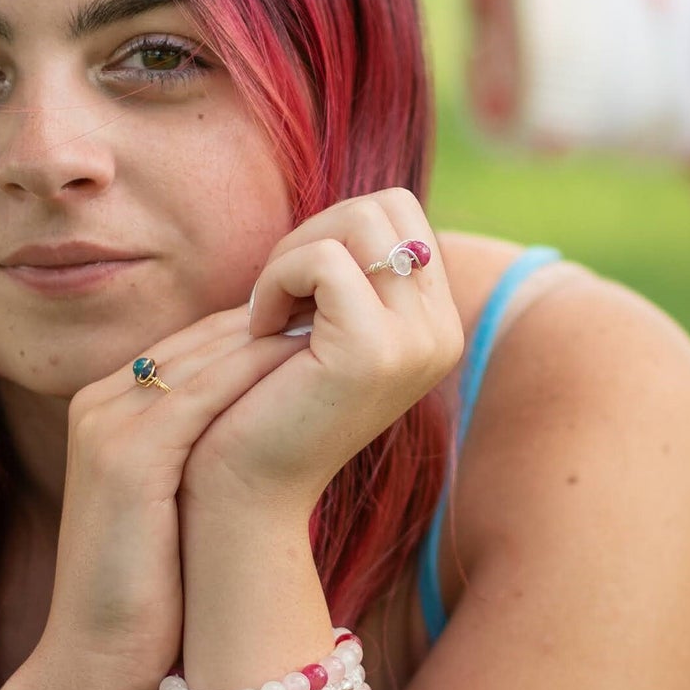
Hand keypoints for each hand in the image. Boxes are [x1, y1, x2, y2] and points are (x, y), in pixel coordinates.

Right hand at [32, 303, 310, 689]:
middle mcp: (102, 402)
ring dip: (276, 335)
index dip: (268, 327)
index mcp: (110, 405)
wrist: (94, 661)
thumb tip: (283, 415)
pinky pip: (202, 396)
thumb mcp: (176, 499)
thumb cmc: (153, 589)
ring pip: (207, 354)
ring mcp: (108, 426)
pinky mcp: (125, 458)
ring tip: (343, 322)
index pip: (200, 341)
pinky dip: (257, 375)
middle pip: (205, 336)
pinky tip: (312, 365)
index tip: (335, 322)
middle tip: (350, 306)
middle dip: (278, 318)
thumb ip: (209, 447)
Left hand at [182, 191, 464, 514]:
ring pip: (359, 221)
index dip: (334, 229)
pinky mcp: (373, 349)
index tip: (296, 288)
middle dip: (316, 233)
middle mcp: (442, 333)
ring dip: (293, 255)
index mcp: (437, 325)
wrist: (248, 484)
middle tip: (276, 295)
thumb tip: (355, 208)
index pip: (399, 212)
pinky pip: (324, 260)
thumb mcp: (324, 326)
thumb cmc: (269, 399)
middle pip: (386, 205)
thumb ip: (352, 273)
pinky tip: (259, 329)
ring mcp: (416, 341)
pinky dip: (277, 280)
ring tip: (269, 312)